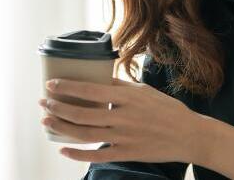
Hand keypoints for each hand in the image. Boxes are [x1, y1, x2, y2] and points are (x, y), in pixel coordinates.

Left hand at [39, 78, 210, 164]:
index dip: (67, 88)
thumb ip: (119, 86)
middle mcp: (123, 118)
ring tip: (46, 120)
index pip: (90, 91)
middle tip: (43, 102)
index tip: (50, 84)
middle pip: (82, 113)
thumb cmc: (166, 109)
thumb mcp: (143, 91)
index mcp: (128, 98)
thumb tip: (96, 77)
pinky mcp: (127, 154)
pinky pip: (96, 155)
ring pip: (85, 134)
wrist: (190, 135)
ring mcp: (124, 138)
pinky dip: (77, 154)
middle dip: (58, 107)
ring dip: (62, 127)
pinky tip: (62, 148)